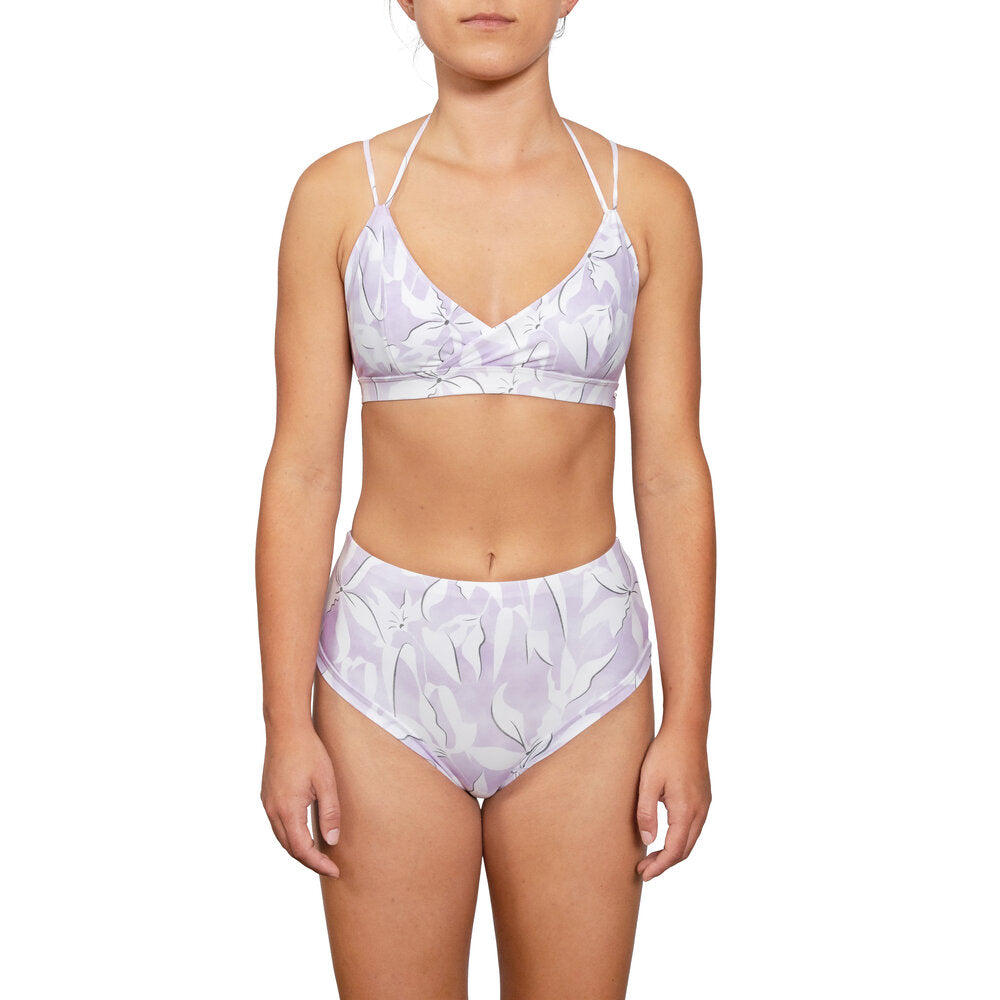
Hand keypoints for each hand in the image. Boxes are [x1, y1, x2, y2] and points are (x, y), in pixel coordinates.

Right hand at [260, 724, 341, 877]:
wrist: (285, 728)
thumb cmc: (309, 751)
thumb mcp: (326, 781)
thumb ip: (330, 813)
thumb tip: (331, 841)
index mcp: (287, 809)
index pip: (302, 850)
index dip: (318, 864)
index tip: (334, 870)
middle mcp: (272, 810)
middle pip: (289, 848)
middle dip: (309, 861)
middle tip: (329, 866)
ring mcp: (267, 803)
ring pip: (282, 837)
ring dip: (299, 849)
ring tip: (319, 854)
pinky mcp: (267, 796)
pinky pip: (278, 824)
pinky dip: (291, 835)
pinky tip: (304, 833)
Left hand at [635, 722, 710, 881]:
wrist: (687, 729)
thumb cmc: (665, 752)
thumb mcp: (648, 781)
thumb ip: (646, 812)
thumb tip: (648, 840)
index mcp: (686, 810)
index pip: (675, 850)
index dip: (660, 866)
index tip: (644, 874)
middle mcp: (700, 811)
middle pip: (685, 849)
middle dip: (665, 863)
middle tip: (644, 868)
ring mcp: (705, 804)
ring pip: (691, 839)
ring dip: (673, 851)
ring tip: (652, 856)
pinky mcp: (704, 796)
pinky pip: (694, 826)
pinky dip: (681, 838)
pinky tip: (666, 835)